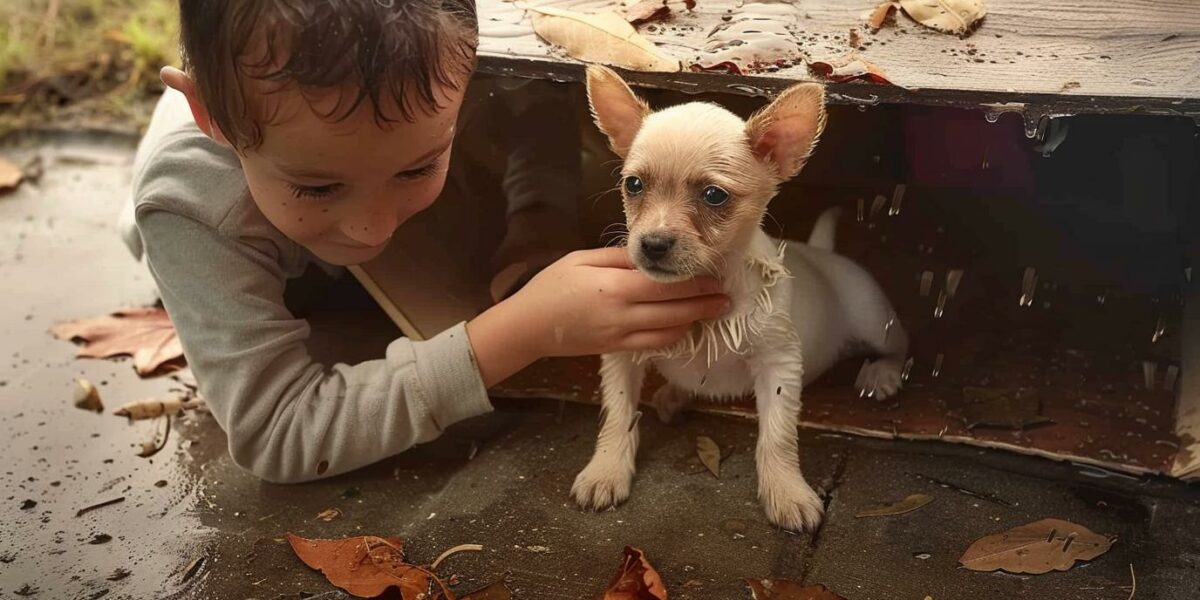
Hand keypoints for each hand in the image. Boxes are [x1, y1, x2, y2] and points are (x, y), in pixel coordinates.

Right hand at [467, 247, 728, 385]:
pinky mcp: (618, 349)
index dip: (695, 284)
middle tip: (727, 297)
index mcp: (614, 288)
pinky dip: (674, 335)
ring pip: (669, 332)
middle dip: (705, 305)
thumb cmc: (551, 286)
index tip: (716, 278)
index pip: (666, 286)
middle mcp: (623, 315)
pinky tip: (684, 325)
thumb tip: (652, 255)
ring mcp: (621, 336)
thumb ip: (619, 258)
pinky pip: (654, 345)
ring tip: (711, 310)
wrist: (528, 326)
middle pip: (675, 311)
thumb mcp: (583, 259)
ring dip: (693, 321)